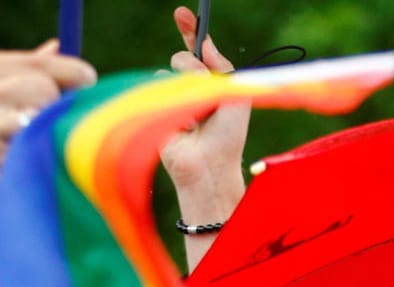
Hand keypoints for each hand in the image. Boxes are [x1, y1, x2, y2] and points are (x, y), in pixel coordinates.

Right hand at [0, 41, 96, 199]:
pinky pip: (27, 152)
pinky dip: (30, 159)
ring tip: (26, 144)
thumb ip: (20, 72)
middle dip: (54, 106)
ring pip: (38, 120)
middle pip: (42, 88)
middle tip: (46, 123)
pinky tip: (15, 163)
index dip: (69, 69)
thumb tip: (55, 47)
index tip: (90, 80)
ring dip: (41, 135)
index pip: (34, 61)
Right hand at [161, 5, 249, 256]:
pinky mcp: (157, 108)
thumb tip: (205, 44)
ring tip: (198, 114)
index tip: (182, 14)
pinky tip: (184, 123)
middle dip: (196, 67)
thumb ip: (222, 66)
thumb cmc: (228, 135)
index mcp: (210, 82)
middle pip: (186, 57)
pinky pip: (160, 85)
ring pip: (172, 69)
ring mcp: (172, 97)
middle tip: (206, 88)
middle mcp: (190, 87)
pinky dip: (175, 102)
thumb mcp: (235, 95)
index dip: (190, 31)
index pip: (197, 50)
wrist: (210, 164)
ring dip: (189, 86)